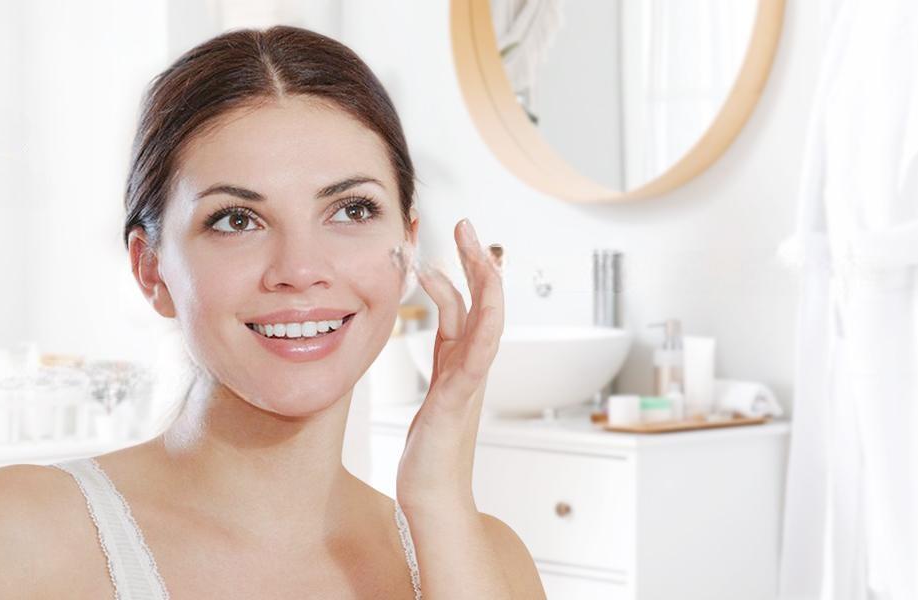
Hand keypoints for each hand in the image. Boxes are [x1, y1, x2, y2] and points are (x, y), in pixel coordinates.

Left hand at [395, 218, 504, 514]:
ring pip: (488, 324)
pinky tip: (484, 311)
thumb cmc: (429, 457)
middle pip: (482, 304)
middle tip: (467, 223)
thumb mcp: (431, 400)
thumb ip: (439, 368)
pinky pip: (478, 362)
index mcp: (459, 365)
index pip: (465, 306)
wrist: (434, 501)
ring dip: (486, 285)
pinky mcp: (458, 404)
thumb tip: (437, 342)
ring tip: (477, 250)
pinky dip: (484, 334)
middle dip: (477, 262)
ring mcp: (469, 385)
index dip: (460, 271)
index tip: (452, 238)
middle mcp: (471, 369)